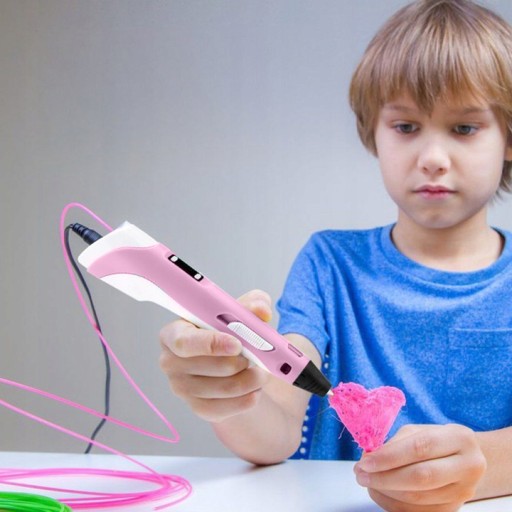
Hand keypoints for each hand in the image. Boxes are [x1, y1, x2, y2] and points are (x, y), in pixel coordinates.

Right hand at [159, 289, 271, 422]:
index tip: (237, 344)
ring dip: (250, 380)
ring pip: (223, 388)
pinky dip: (247, 398)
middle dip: (240, 362)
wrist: (231, 361)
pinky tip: (255, 388)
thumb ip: (253, 304)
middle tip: (258, 356)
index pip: (183, 342)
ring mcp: (182, 388)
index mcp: (174, 332)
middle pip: (208, 366)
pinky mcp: (197, 408)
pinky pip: (226, 408)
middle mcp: (171, 362)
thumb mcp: (242, 311)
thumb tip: (262, 311)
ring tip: (261, 371)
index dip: (211, 344)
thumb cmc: (229, 330)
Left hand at [354, 424, 486, 511]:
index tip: (365, 461)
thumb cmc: (437, 440)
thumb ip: (397, 442)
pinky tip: (380, 493)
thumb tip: (369, 457)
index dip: (390, 456)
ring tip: (367, 482)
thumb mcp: (420, 431)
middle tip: (361, 474)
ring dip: (386, 492)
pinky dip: (394, 504)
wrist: (468, 460)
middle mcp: (468, 467)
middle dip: (384, 477)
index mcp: (459, 439)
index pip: (420, 448)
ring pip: (418, 498)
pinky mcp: (453, 510)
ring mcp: (464, 492)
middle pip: (421, 477)